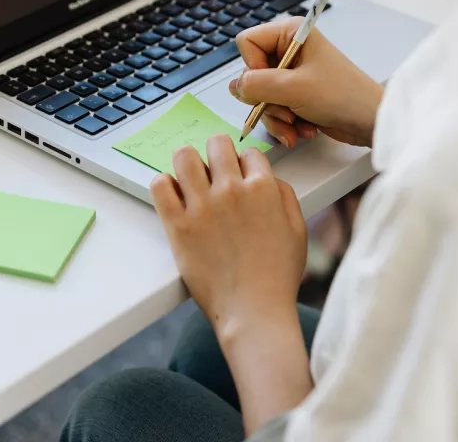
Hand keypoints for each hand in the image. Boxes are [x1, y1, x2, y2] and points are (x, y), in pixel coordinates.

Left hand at [151, 136, 306, 340]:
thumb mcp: (297, 231)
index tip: (240, 177)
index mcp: (263, 189)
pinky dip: (164, 185)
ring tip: (190, 180)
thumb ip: (284, 196)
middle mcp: (232, 190)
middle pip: (217, 143)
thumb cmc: (277, 277)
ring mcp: (202, 206)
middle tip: (214, 172)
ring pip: (184, 155)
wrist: (253, 313)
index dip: (245, 165)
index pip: (249, 153)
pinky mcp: (178, 225)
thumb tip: (269, 177)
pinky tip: (173, 196)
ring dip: (188, 163)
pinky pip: (160, 185)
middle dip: (217, 153)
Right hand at [230, 18, 382, 148]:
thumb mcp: (293, 89)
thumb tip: (235, 87)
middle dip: (267, 101)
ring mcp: (293, 74)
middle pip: (253, 74)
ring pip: (261, 95)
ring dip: (277, 117)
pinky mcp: (297, 94)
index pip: (247, 43)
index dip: (252, 67)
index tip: (271, 85)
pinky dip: (286, 124)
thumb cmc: (343, 96)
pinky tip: (303, 130)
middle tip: (288, 111)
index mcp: (290, 33)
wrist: (372, 122)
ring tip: (297, 126)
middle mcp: (289, 50)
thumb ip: (256, 85)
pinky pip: (275, 108)